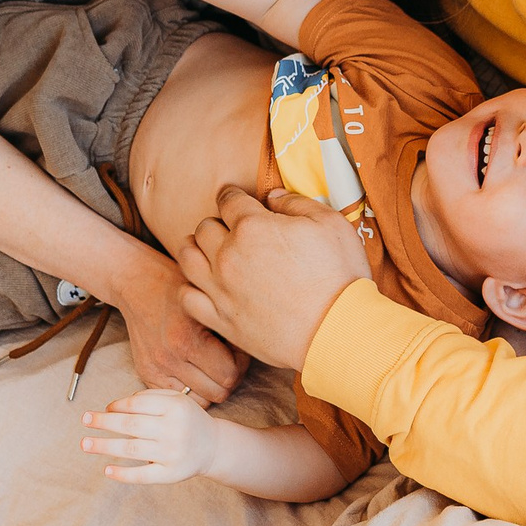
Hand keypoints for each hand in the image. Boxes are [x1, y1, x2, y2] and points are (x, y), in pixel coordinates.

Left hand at [81, 388, 220, 483]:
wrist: (213, 446)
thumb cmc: (186, 420)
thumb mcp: (175, 400)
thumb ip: (147, 398)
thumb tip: (112, 407)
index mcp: (174, 407)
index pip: (136, 405)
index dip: (116, 406)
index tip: (104, 409)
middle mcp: (174, 430)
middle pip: (130, 425)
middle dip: (104, 422)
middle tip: (85, 420)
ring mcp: (172, 454)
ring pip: (132, 449)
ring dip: (105, 446)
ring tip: (85, 444)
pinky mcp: (171, 474)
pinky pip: (143, 476)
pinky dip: (123, 474)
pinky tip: (107, 470)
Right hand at [109, 249, 245, 402]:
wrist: (138, 281)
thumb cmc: (180, 285)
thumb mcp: (209, 297)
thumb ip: (230, 327)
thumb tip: (254, 349)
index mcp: (187, 340)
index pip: (230, 375)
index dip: (241, 363)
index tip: (237, 347)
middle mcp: (169, 359)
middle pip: (218, 392)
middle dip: (229, 376)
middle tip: (228, 357)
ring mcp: (155, 369)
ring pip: (201, 401)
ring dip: (211, 386)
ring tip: (212, 364)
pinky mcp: (146, 374)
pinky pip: (180, 397)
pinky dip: (192, 389)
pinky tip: (195, 369)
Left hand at [176, 187, 371, 371]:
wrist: (337, 329)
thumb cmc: (339, 275)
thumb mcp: (330, 223)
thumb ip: (296, 202)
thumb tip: (272, 196)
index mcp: (252, 226)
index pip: (228, 199)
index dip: (232, 195)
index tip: (235, 198)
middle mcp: (229, 254)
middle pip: (204, 227)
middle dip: (217, 223)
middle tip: (230, 229)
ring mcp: (221, 289)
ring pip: (187, 257)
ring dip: (195, 248)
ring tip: (208, 251)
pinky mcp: (222, 319)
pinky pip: (187, 298)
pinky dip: (190, 288)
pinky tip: (205, 286)